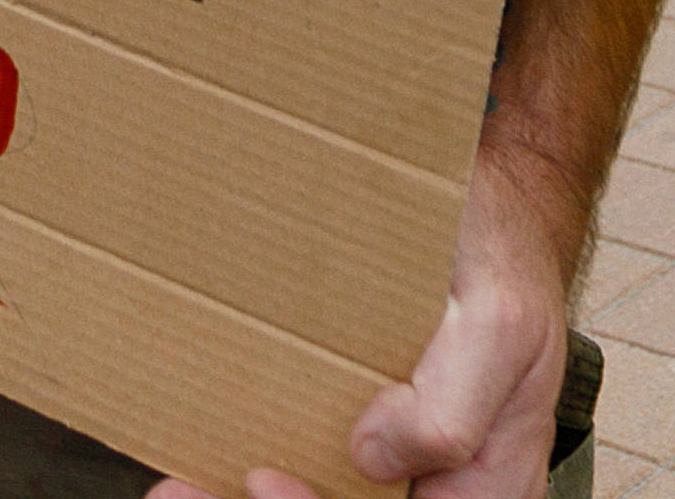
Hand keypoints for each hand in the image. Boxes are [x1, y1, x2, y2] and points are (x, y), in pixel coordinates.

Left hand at [150, 231, 566, 498]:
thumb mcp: (498, 325)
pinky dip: (241, 464)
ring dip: (237, 495)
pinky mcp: (352, 428)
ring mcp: (392, 462)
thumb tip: (374, 456)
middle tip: (184, 491)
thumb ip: (453, 404)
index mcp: (487, 484)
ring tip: (176, 487)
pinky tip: (190, 463)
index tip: (260, 478)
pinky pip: (302, 464)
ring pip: (317, 489)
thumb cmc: (496, 262)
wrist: (479, 204)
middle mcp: (437, 484)